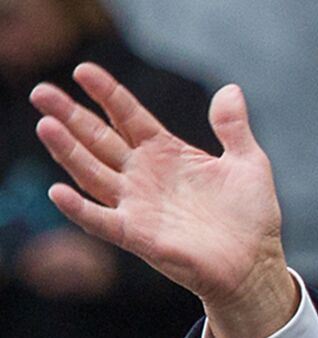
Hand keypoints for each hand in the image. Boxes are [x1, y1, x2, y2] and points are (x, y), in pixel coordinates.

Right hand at [30, 63, 297, 337]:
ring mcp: (138, 205)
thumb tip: (231, 89)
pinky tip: (57, 191)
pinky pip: (101, 221)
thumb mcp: (248, 164)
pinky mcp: (138, 236)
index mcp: (167, 153)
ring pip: (93, 173)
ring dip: (68, 152)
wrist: (256, 265)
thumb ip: (233, 127)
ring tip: (46, 125)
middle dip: (70, 115)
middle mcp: (145, 176)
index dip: (107, 93)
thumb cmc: (251, 217)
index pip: (128, 116)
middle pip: (99, 139)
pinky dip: (79, 209)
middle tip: (40, 91)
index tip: (83, 70)